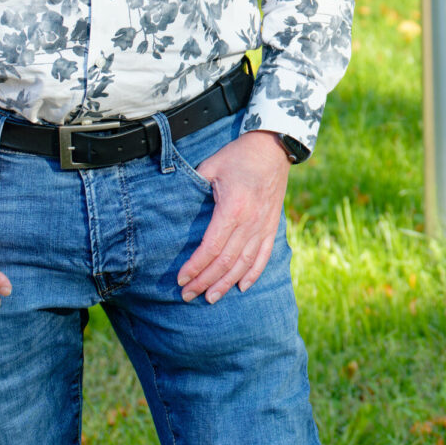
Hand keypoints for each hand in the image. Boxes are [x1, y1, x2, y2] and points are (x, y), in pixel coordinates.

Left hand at [177, 130, 289, 302]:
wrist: (273, 146)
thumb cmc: (239, 155)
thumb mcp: (211, 166)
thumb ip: (194, 187)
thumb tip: (173, 204)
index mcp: (233, 207)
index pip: (212, 247)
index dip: (195, 266)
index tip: (181, 279)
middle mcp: (250, 221)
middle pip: (226, 261)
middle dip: (205, 281)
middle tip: (188, 295)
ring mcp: (264, 225)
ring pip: (244, 263)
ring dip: (226, 283)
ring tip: (211, 298)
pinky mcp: (272, 225)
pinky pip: (264, 255)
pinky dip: (254, 273)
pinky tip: (241, 287)